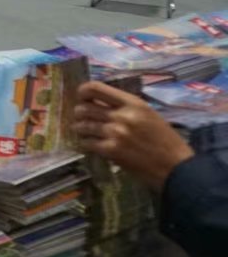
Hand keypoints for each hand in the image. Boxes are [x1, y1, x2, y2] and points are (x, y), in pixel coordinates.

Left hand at [73, 81, 193, 190]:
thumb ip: (126, 107)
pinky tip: (89, 144)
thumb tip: (101, 103)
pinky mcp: (111, 151)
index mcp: (133, 103)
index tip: (82, 97)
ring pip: (83, 125)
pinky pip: (87, 143)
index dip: (83, 91)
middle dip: (79, 113)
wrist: (177, 168)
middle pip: (85, 108)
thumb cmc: (166, 141)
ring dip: (80, 128)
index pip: (96, 88)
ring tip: (82, 130)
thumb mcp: (149, 115)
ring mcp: (115, 133)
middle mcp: (122, 115)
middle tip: (81, 118)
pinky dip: (85, 143)